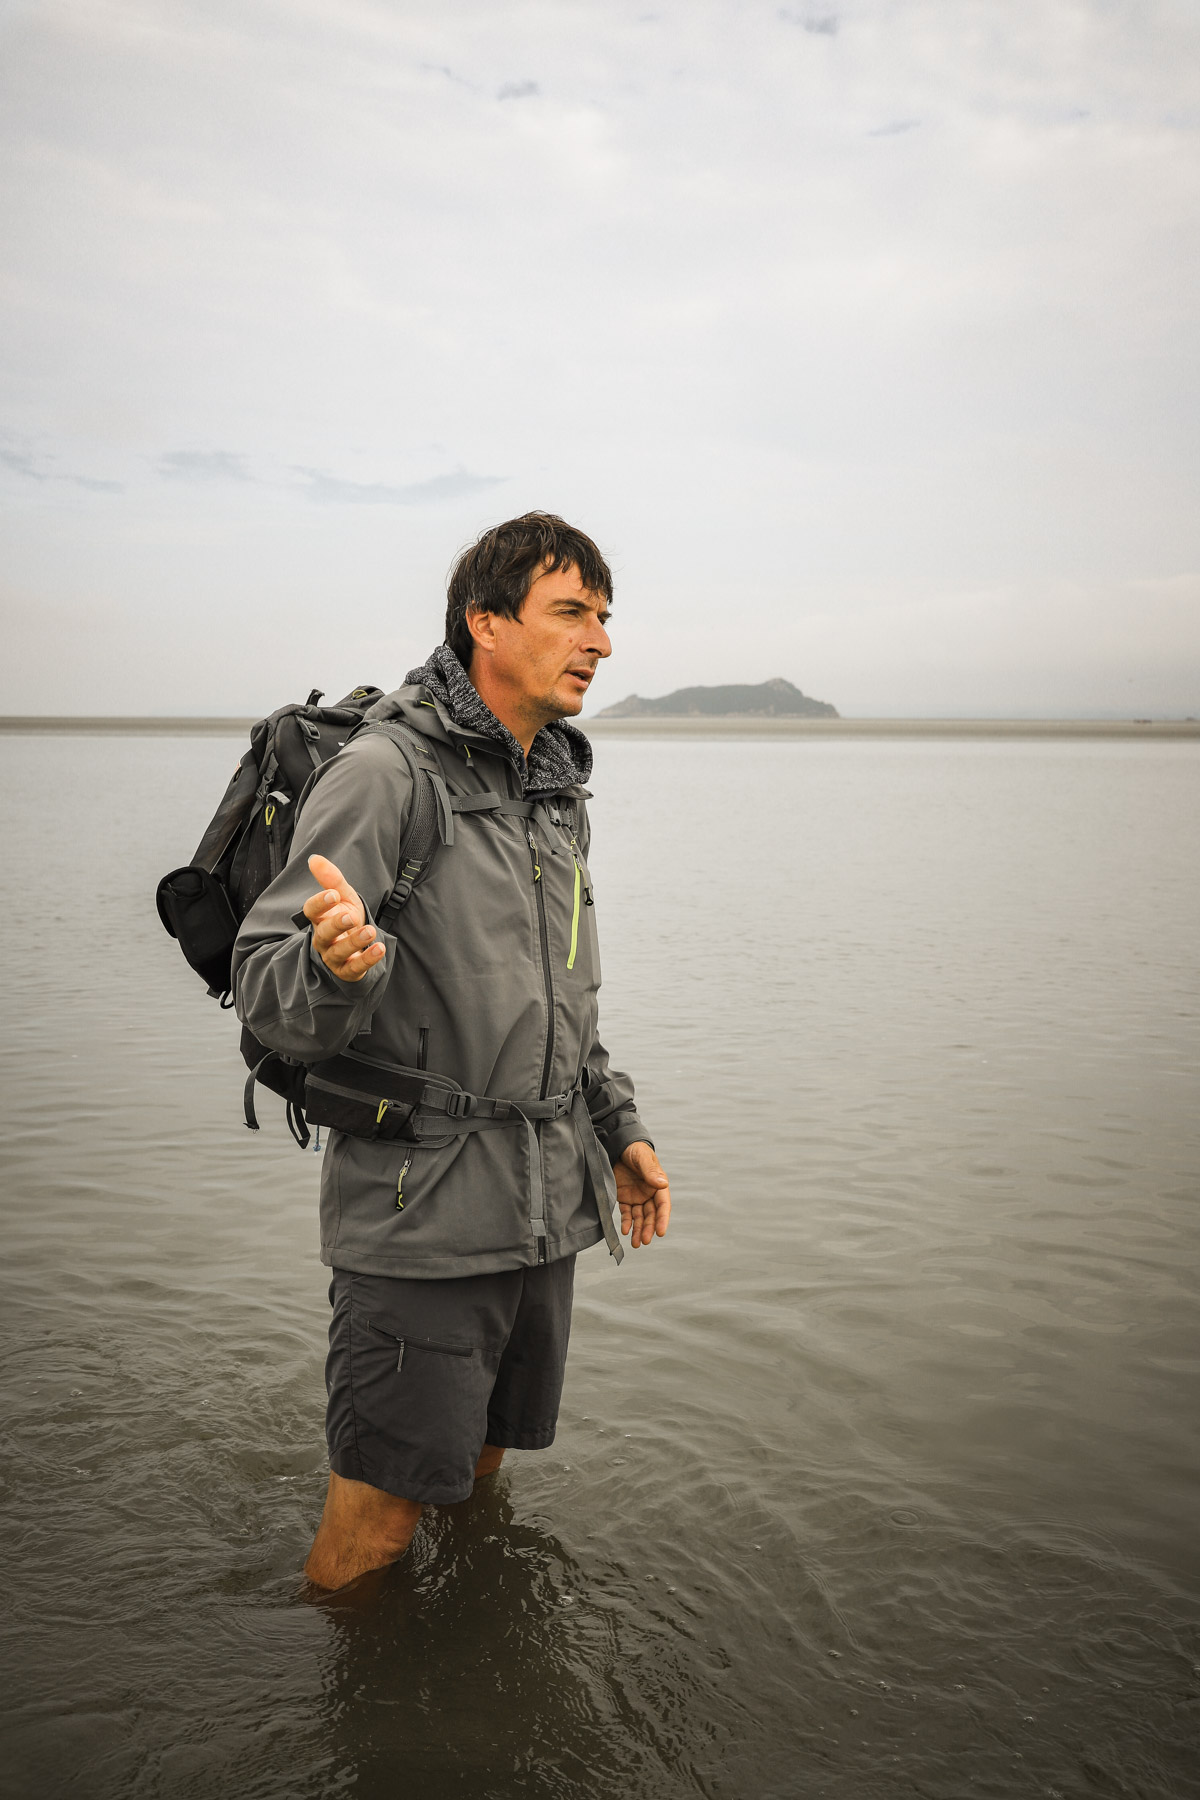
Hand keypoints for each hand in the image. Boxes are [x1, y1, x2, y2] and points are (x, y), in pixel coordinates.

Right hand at [303, 854, 385, 981]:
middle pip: (324, 933)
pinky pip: (355, 967)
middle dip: (336, 924)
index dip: (319, 904)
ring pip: (339, 952)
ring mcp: (334, 956)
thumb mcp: (343, 896)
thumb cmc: (346, 917)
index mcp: (319, 918)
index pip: (311, 911)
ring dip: (354, 942)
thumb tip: (314, 858)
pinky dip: (367, 959)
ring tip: (369, 931)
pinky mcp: (348, 971)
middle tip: (351, 916)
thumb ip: (331, 879)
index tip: (333, 895)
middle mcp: (323, 938)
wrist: (357, 945)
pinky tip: (379, 948)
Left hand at [614, 1143, 670, 1248]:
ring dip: (638, 1230)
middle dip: (648, 1229)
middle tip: (645, 1241)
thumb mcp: (642, 1157)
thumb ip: (651, 1171)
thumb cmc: (634, 1149)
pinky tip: (625, 1231)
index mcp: (658, 1185)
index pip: (663, 1205)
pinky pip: (626, 1213)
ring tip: (636, 1243)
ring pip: (639, 1218)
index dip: (662, 1219)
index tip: (660, 1232)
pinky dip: (626, 1222)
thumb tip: (662, 1183)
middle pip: (651, 1215)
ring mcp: (637, 1196)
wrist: (618, 1145)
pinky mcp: (624, 1197)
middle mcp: (649, 1193)